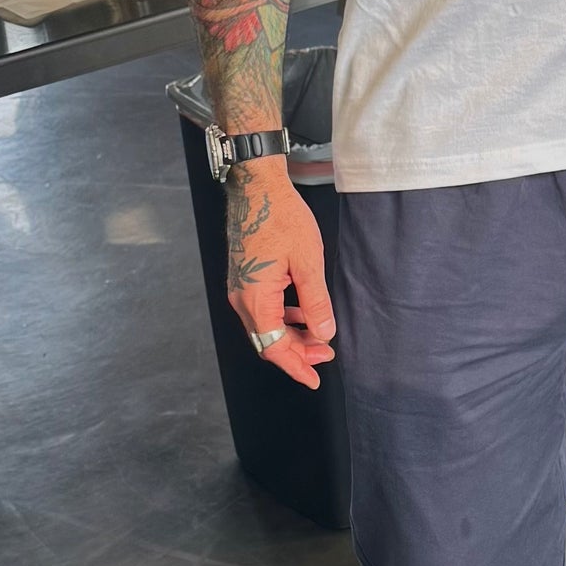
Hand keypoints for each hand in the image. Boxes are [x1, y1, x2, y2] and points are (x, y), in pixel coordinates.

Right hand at [225, 158, 336, 389]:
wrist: (256, 187)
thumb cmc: (282, 218)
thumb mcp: (308, 261)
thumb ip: (316, 302)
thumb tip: (324, 335)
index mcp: (255, 299)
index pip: (274, 347)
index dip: (296, 365)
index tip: (314, 378)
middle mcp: (241, 298)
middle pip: (268, 341)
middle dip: (297, 352)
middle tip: (326, 356)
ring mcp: (239, 288)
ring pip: (265, 326)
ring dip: (291, 335)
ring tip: (318, 337)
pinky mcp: (243, 277)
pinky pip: (262, 309)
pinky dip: (282, 318)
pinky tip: (301, 313)